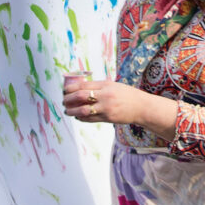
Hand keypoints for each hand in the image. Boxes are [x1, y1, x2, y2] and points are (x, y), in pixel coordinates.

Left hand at [63, 79, 177, 139]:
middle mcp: (105, 95)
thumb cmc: (126, 94)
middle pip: (80, 96)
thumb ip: (98, 86)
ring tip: (67, 111)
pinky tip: (78, 117)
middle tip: (63, 101)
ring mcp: (106, 108)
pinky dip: (81, 118)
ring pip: (83, 110)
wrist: (141, 107)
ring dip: (72, 111)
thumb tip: (81, 87)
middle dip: (68, 99)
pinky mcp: (108, 118)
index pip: (83, 85)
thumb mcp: (113, 85)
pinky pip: (90, 119)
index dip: (71, 88)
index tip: (64, 90)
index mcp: (105, 85)